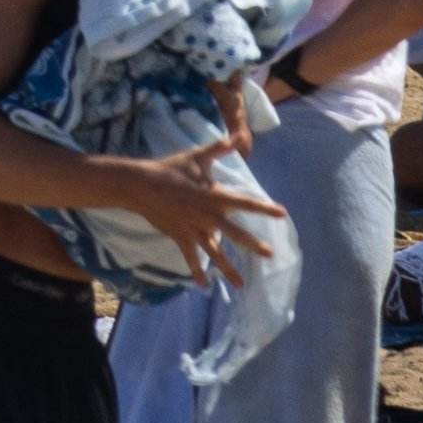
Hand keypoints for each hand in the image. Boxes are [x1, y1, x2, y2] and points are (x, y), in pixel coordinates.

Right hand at [122, 142, 285, 288]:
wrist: (140, 185)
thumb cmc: (170, 169)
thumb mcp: (196, 157)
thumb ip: (219, 148)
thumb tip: (237, 136)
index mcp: (215, 196)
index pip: (245, 203)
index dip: (264, 208)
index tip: (282, 214)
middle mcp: (208, 216)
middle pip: (235, 233)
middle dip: (253, 244)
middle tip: (269, 254)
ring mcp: (194, 229)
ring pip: (215, 252)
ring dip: (228, 269)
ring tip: (241, 284)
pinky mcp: (181, 237)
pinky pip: (191, 258)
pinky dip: (196, 272)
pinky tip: (203, 286)